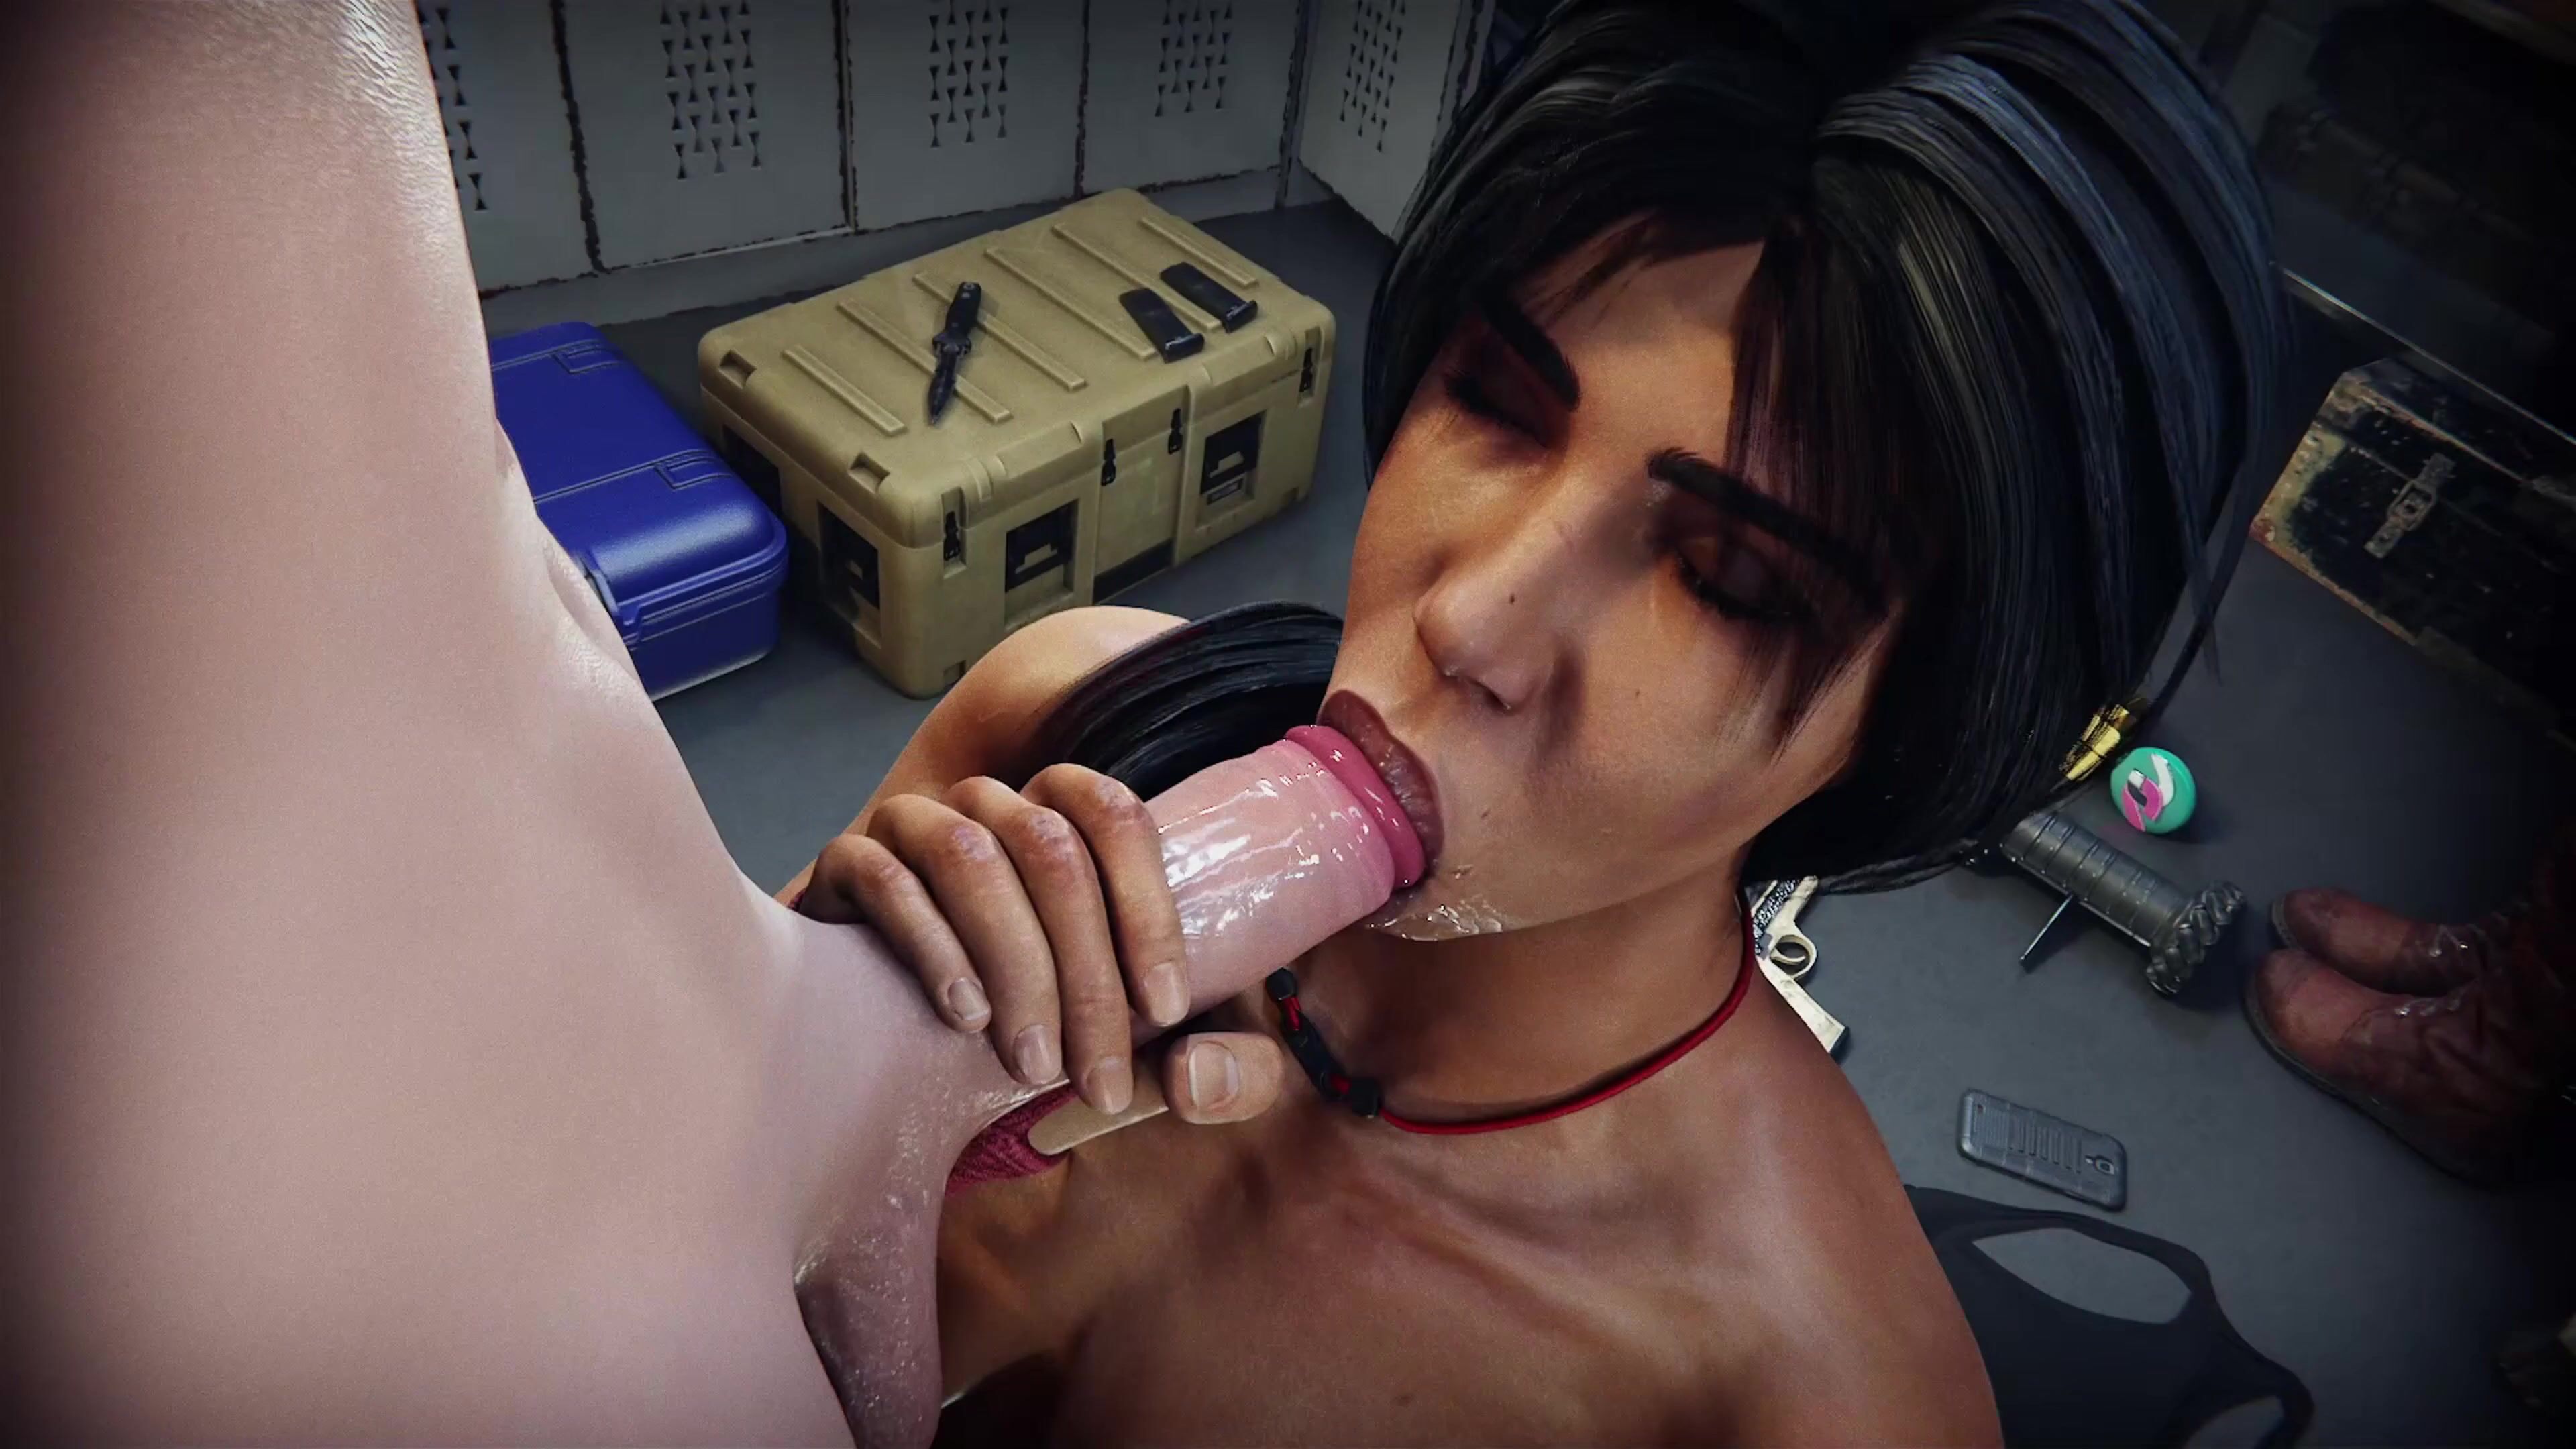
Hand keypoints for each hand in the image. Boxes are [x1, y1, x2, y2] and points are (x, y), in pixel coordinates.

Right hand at [794, 764, 1286, 1124]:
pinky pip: (887, 880)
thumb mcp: (1107, 1022)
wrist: (872, 1018)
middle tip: (1098, 1078)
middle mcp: (987, 800)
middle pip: (1051, 849)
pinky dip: (933, 948)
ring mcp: (910, 821)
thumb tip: (1200, 1076)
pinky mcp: (845, 861)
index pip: (1114, 816)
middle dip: (1086, 974)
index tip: (1167, 1010)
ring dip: (1015, 964)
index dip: (1148, 909)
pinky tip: (965, 1018)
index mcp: (1055, 810)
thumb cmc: (1017, 1014)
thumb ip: (1172, 1041)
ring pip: (970, 856)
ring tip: (1033, 1062)